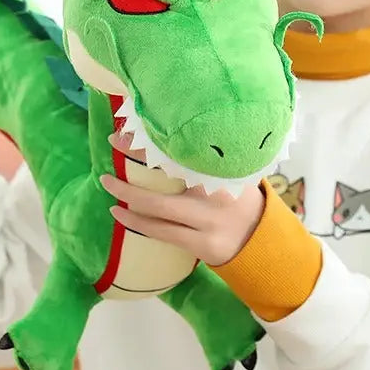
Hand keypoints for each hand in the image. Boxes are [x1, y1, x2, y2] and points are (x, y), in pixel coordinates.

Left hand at [101, 132, 264, 265]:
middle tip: (111, 142)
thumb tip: (164, 134)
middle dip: (135, 156)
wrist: (262, 240)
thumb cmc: (236, 198)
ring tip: (107, 183)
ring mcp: (208, 220)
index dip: (153, 136)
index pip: (181, 147)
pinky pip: (161, 231)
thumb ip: (205, 158)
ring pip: (158, 207)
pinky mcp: (202, 244)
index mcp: (222, 168)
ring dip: (128, 195)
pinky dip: (137, 222)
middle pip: (166, 174)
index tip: (131, 125)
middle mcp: (216, 192)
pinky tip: (120, 213)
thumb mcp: (229, 171)